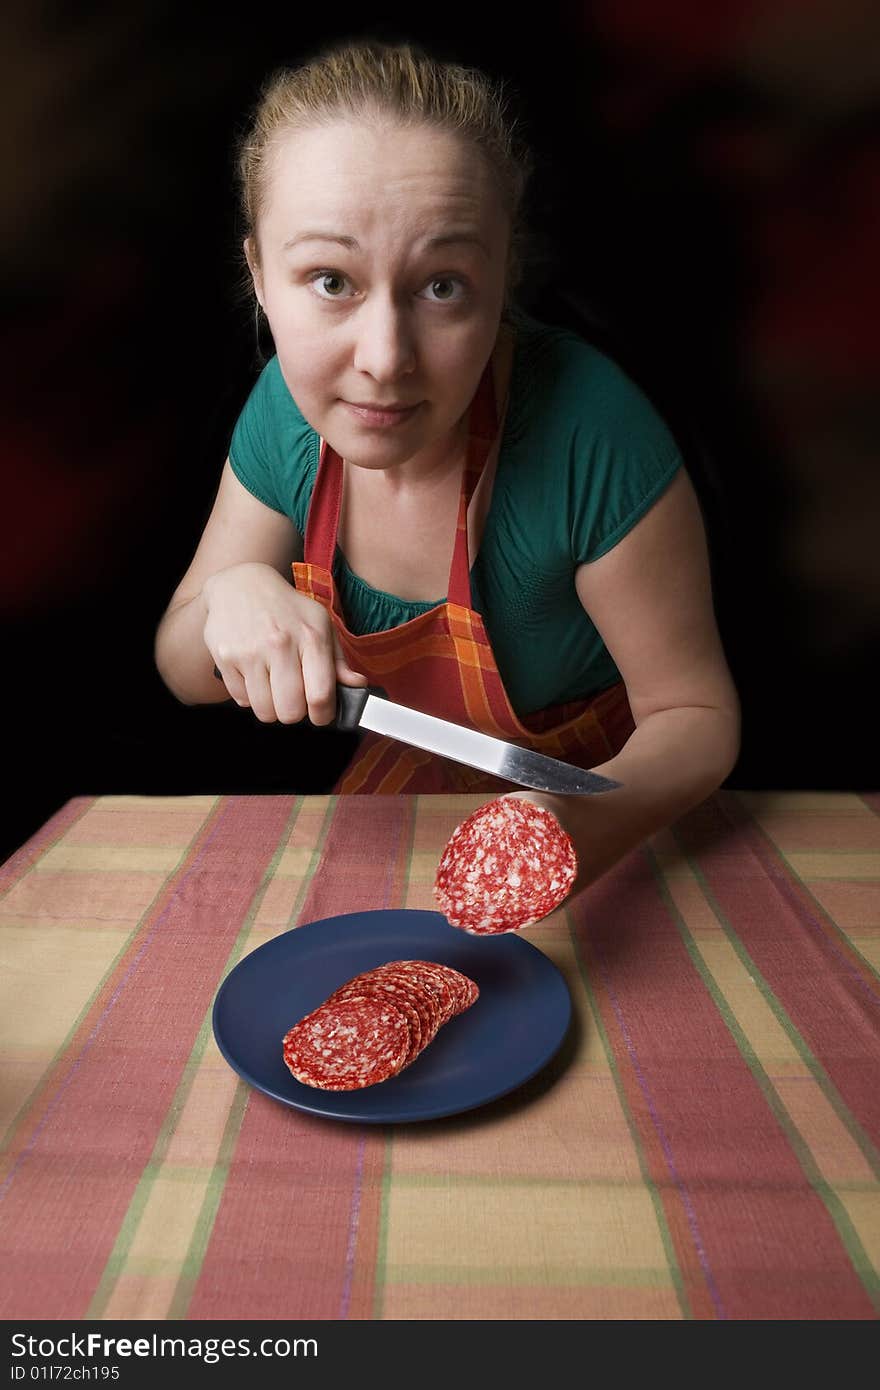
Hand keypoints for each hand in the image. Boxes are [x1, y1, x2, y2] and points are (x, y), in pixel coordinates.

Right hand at [202, 562, 366, 724]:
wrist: (241, 584)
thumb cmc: (286, 608)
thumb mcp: (320, 625)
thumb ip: (338, 660)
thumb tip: (356, 686)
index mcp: (311, 637)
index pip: (320, 696)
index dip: (323, 715)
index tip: (321, 714)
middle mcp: (280, 644)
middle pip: (291, 711)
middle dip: (295, 712)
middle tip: (294, 698)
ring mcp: (250, 652)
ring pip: (265, 712)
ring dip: (272, 707)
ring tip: (274, 687)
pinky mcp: (225, 658)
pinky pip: (242, 700)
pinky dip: (250, 696)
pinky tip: (255, 676)